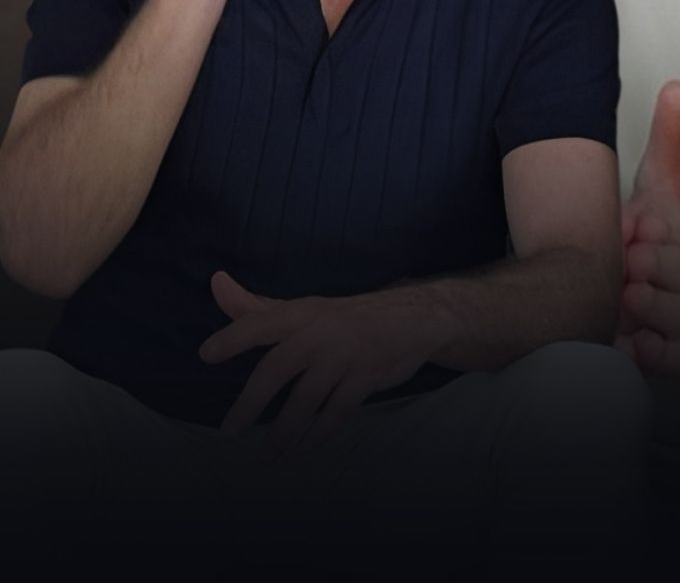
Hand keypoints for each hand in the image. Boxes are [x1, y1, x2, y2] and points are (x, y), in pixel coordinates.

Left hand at [199, 271, 445, 446]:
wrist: (413, 318)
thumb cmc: (346, 318)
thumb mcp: (304, 309)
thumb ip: (257, 306)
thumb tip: (216, 283)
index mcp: (303, 311)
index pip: (262, 320)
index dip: (234, 335)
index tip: (206, 354)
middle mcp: (323, 330)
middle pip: (280, 366)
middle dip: (252, 401)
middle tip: (229, 432)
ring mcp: (347, 354)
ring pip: (307, 398)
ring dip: (285, 432)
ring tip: (267, 456)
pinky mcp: (368, 377)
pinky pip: (337, 412)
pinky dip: (319, 435)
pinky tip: (304, 450)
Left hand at [618, 83, 679, 379]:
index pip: (667, 226)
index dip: (643, 227)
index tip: (640, 228)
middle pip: (653, 266)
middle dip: (638, 263)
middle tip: (637, 263)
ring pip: (651, 310)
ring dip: (635, 302)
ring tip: (635, 295)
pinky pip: (654, 356)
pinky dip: (640, 346)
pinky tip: (640, 334)